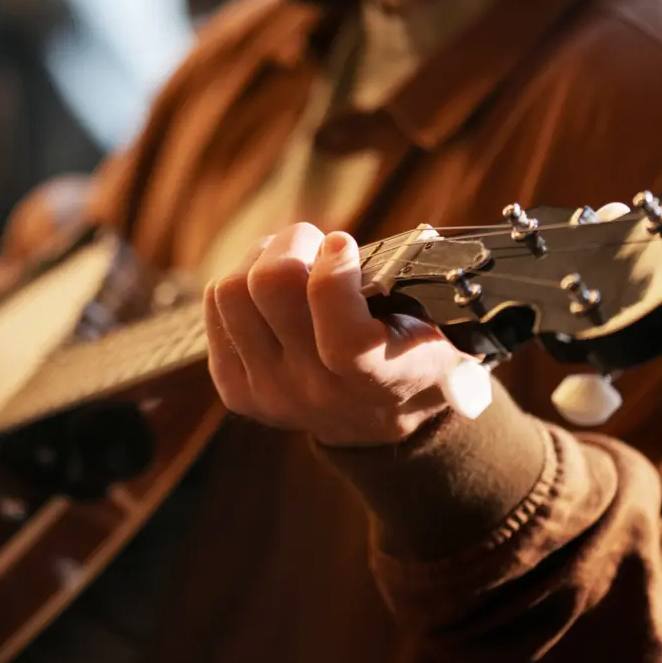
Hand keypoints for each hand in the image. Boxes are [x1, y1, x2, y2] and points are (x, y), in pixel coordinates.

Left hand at [204, 224, 472, 446]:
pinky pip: (215, 307)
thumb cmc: (414, 354)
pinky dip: (239, 282)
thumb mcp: (446, 333)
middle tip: (316, 242)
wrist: (375, 420)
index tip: (343, 244)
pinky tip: (270, 289)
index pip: (342, 336)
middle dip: (294, 242)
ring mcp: (270, 394)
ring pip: (231, 291)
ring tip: (292, 260)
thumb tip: (375, 249)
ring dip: (260, 257)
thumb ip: (428, 297)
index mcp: (379, 382)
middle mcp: (318, 394)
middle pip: (270, 287)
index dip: (335, 276)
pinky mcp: (235, 390)